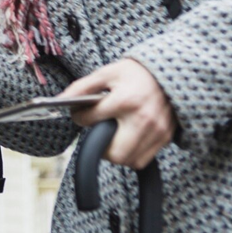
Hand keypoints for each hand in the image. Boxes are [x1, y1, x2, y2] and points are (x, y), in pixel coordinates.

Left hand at [62, 59, 176, 168]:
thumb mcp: (106, 73)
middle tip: (96, 133)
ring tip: (110, 137)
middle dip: (99, 147)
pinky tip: (125, 140)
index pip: (91, 120)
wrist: (171, 72)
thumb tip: (60, 100)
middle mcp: (143, 119)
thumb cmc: (135, 73)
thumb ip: (81, 87)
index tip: (79, 114)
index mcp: (125, 101)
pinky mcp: (166, 138)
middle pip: (114, 153)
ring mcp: (157, 131)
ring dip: (115, 153)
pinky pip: (143, 159)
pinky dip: (131, 155)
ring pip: (129, 160)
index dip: (78, 117)